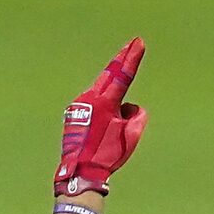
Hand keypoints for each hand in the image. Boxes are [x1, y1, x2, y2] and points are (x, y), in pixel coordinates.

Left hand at [57, 39, 146, 196]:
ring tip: (115, 124)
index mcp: (105, 102)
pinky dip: (102, 109)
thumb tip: (129, 107)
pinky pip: (93, 104)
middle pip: (108, 74)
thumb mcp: (131, 136)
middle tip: (131, 44)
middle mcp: (90, 98)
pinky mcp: (74, 112)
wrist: (80, 170)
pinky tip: (103, 130)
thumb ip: (136, 116)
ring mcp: (80, 104)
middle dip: (120, 59)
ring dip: (112, 97)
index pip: (123, 75)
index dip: (132, 58)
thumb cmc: (106, 155)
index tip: (139, 43)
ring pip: (101, 92)